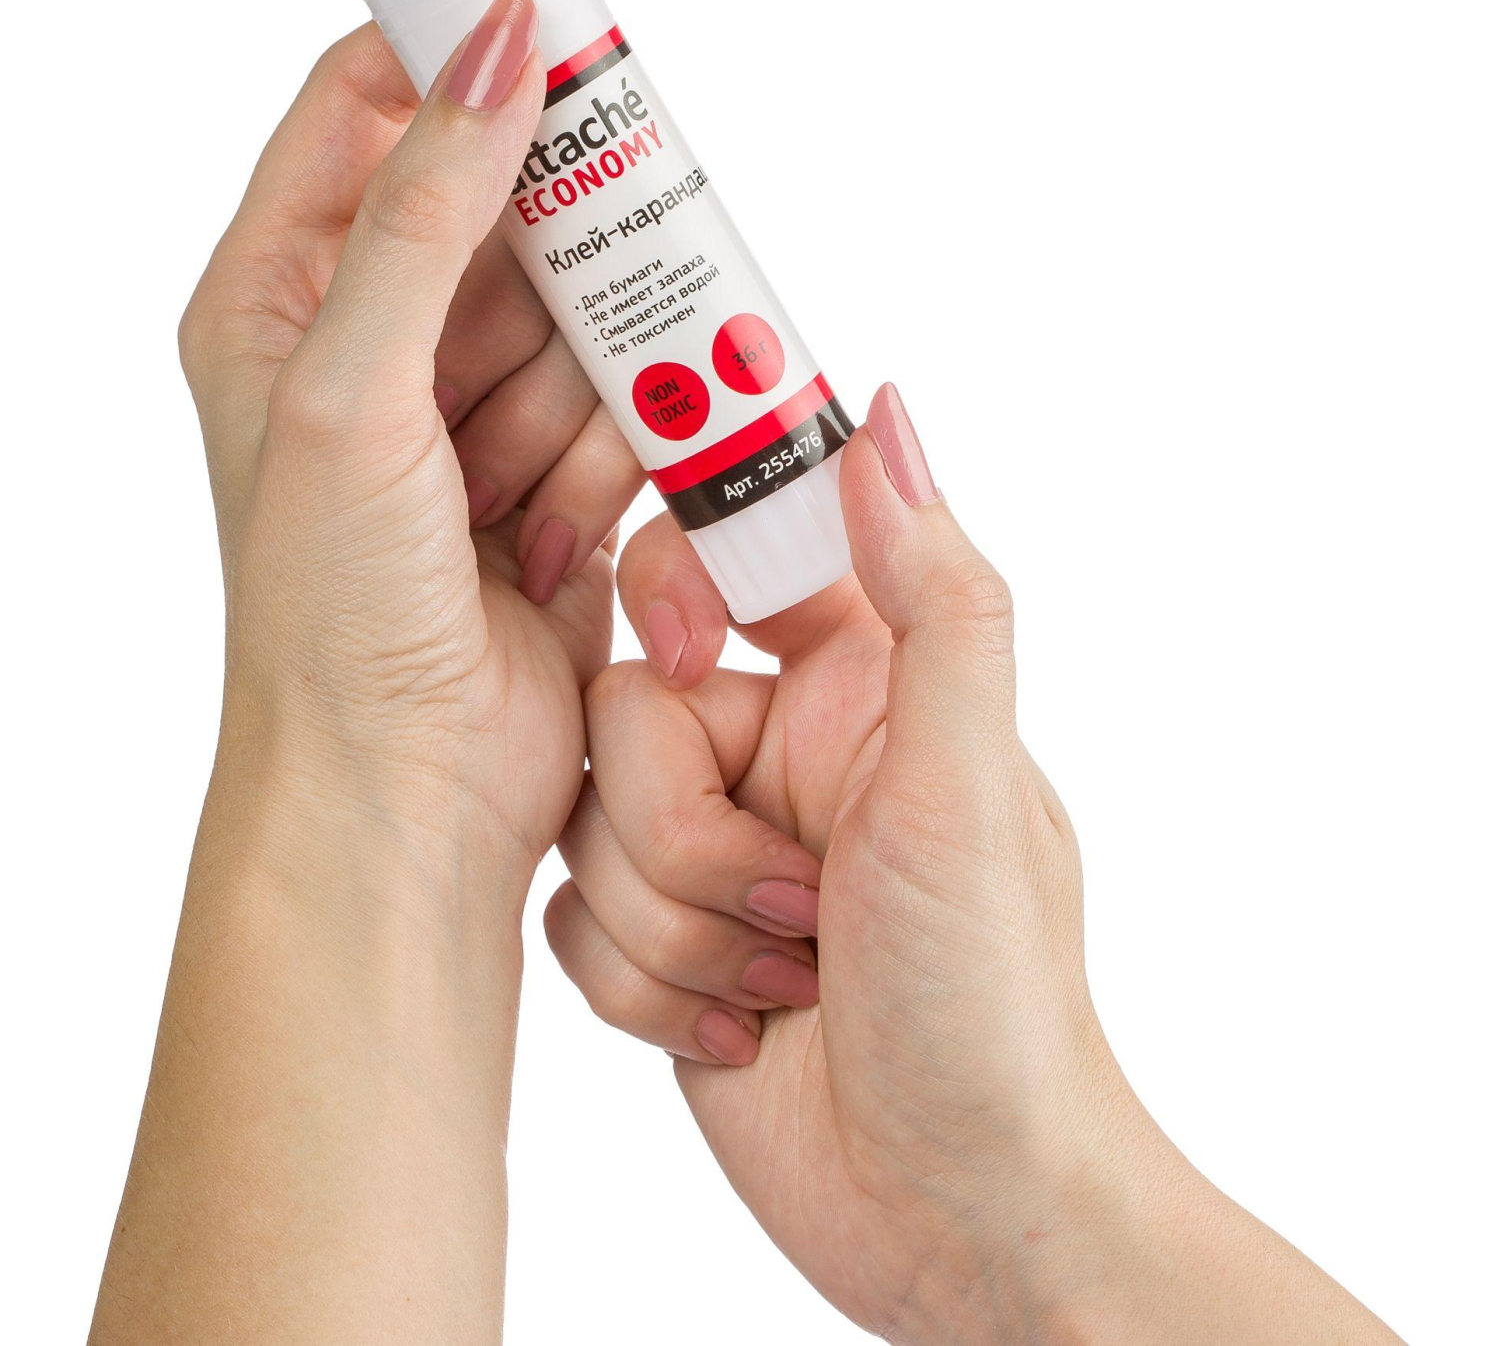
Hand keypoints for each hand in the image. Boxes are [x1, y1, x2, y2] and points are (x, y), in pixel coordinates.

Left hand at [179, 0, 631, 882]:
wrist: (403, 793)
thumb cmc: (333, 613)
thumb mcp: (356, 390)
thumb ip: (428, 210)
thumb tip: (493, 49)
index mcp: (282, 298)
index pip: (374, 106)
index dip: (471, 36)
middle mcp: (372, 347)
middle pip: (502, 210)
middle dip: (566, 241)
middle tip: (616, 254)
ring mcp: (462, 417)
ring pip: (574, 317)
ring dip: (577, 393)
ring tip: (522, 487)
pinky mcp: (545, 479)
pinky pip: (614, 407)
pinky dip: (610, 458)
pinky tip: (561, 532)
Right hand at [547, 385, 1400, 1342]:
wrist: (954, 1207)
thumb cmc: (994, 1001)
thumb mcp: (972, 784)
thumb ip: (935, 595)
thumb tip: (888, 419)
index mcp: (854, 682)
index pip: (728, 554)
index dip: (682, 580)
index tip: (696, 647)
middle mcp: (773, 750)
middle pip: (623, 706)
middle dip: (688, 829)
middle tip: (799, 899)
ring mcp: (709, 846)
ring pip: (585, 816)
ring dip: (676, 925)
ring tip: (788, 979)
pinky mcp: (656, 936)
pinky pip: (568, 912)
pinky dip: (644, 986)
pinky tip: (741, 1029)